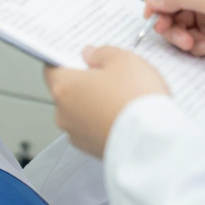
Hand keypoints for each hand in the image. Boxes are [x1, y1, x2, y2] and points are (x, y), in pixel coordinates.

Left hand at [45, 46, 168, 156]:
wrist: (153, 143)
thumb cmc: (135, 99)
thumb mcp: (122, 59)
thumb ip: (101, 53)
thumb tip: (91, 55)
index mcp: (64, 87)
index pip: (52, 68)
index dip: (66, 58)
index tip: (79, 54)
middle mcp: (64, 114)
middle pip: (68, 90)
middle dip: (85, 81)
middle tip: (109, 72)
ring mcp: (78, 136)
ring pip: (82, 111)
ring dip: (95, 102)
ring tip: (122, 94)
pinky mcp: (93, 151)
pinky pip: (94, 128)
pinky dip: (103, 120)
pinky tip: (124, 113)